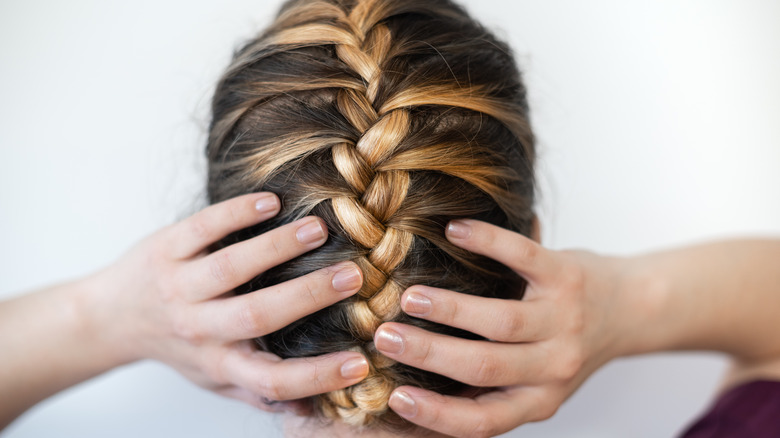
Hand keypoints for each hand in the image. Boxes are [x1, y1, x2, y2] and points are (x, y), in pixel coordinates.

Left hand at [84, 192, 369, 412]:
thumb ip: (260, 390)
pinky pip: (203, 228)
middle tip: (353, 276)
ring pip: (231, 267)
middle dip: (308, 295)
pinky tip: (271, 203)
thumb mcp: (215, 377)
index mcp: (219, 362)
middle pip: (256, 315)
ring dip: (278, 247)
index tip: (360, 362)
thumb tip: (315, 407)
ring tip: (319, 229)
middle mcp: (199, 327)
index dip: (316, 376)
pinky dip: (236, 214)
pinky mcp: (166, 249)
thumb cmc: (179, 347)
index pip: (271, 379)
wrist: (110, 317)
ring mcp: (180, 286)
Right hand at [375, 219, 639, 436]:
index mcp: (539, 400)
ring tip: (409, 296)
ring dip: (449, 309)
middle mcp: (554, 366)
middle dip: (428, 354)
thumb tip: (411, 393)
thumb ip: (486, 388)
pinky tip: (454, 231)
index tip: (394, 396)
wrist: (630, 310)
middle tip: (384, 336)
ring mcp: (564, 320)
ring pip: (502, 321)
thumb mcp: (533, 383)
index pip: (483, 421)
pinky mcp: (567, 276)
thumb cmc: (564, 348)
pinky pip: (523, 256)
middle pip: (485, 367)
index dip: (435, 414)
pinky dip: (487, 242)